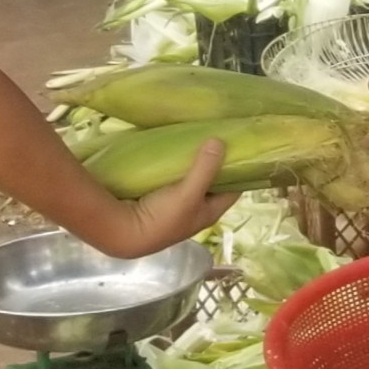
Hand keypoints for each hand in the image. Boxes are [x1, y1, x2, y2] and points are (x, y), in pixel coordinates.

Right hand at [97, 137, 236, 256]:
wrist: (125, 232)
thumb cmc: (162, 217)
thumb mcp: (188, 193)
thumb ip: (205, 169)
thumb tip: (220, 141)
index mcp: (210, 212)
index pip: (234, 190)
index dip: (241, 171)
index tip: (243, 148)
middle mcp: (197, 209)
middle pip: (213, 183)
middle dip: (217, 163)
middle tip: (220, 136)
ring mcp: (179, 204)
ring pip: (193, 180)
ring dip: (196, 163)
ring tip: (200, 137)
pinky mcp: (161, 198)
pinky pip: (176, 178)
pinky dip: (178, 166)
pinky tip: (176, 149)